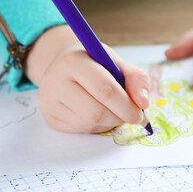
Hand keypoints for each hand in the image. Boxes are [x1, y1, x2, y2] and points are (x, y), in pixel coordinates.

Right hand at [25, 26, 149, 132]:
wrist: (65, 65)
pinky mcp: (50, 117)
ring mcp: (49, 101)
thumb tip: (143, 102)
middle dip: (119, 117)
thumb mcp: (116, 62)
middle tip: (129, 114)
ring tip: (112, 110)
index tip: (140, 112)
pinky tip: (97, 114)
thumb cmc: (95, 63)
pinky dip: (97, 127)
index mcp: (74, 61)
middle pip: (96, 112)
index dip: (127, 105)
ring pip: (89, 125)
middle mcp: (55, 80)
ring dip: (109, 123)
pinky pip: (81, 131)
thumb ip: (136, 78)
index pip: (105, 90)